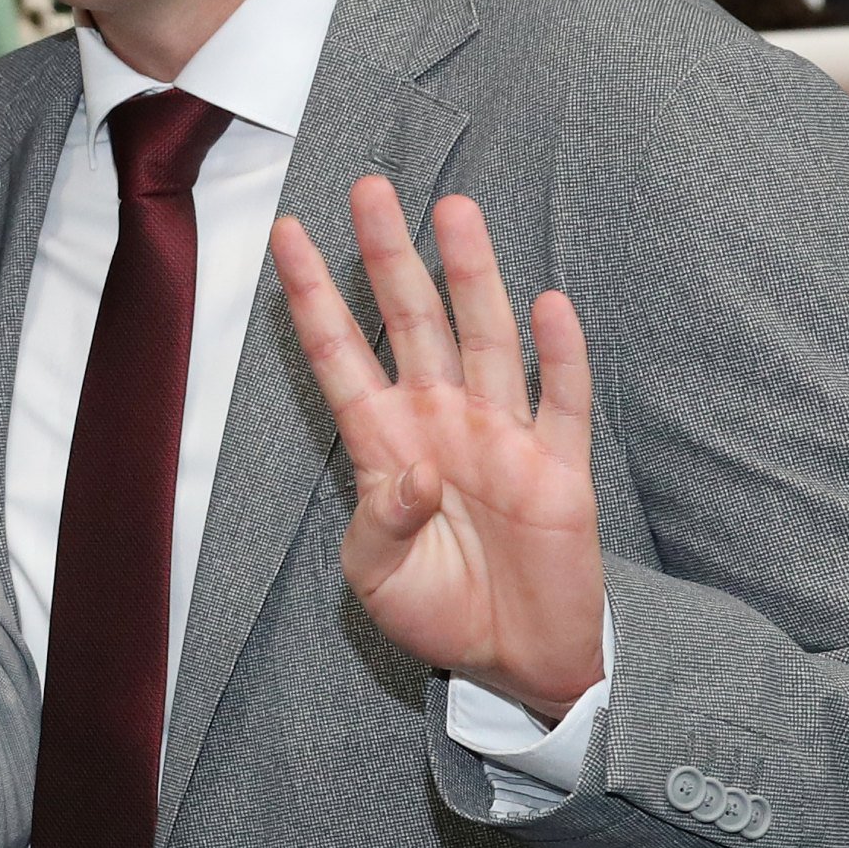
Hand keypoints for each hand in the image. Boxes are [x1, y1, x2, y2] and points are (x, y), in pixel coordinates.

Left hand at [268, 177, 608, 719]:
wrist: (517, 659)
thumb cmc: (438, 609)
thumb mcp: (378, 576)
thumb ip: (383, 523)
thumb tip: (415, 472)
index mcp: (384, 443)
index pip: (341, 353)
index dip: (314, 296)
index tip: (286, 233)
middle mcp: (441, 421)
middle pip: (412, 322)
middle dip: (390, 256)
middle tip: (370, 188)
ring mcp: (502, 436)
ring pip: (484, 338)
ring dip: (471, 277)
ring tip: (453, 213)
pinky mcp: (559, 466)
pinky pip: (562, 400)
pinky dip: (559, 355)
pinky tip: (548, 305)